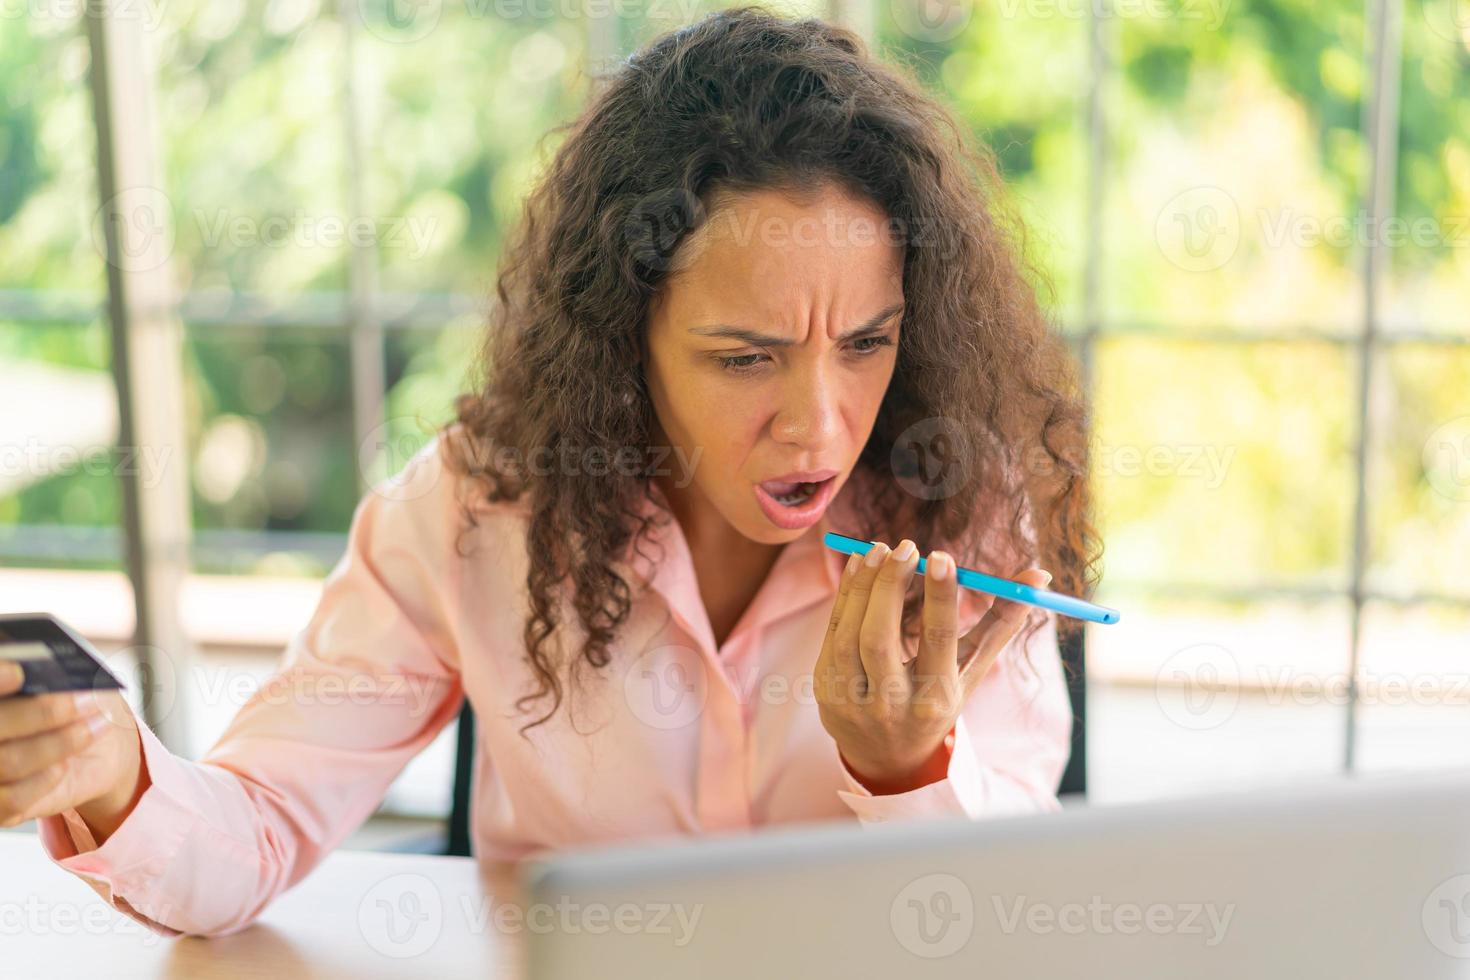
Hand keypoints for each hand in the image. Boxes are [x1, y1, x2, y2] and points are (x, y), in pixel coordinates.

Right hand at [0, 663, 145, 838]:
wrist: (100, 748)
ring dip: (58, 744)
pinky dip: (43, 780)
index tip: (20, 672)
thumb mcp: (80, 681)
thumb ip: (61, 676)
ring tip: (94, 728)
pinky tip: (63, 766)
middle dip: (42, 713)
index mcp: (1, 695)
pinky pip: (11, 799)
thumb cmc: (82, 703)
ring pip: (8, 761)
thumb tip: (62, 675)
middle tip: (86, 702)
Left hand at [814, 538, 1051, 791]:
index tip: (941, 556)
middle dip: (890, 587)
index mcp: (934, 699)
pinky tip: (860, 566)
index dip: (939, 598)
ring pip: (850, 634)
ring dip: (863, 586)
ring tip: (881, 550)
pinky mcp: (825, 687)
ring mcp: (850, 698)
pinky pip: (833, 633)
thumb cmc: (937, 701)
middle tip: (907, 547)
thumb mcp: (970, 670)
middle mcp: (890, 703)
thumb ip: (1000, 623)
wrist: (886, 755)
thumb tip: (1037, 577)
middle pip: (880, 638)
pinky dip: (846, 596)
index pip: (936, 643)